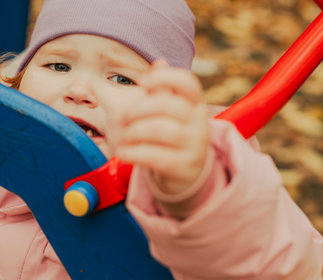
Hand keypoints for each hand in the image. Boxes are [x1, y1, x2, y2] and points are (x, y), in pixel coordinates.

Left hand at [116, 60, 208, 195]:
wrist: (186, 174)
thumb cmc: (171, 137)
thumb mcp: (169, 113)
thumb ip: (161, 91)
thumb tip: (159, 63)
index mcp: (195, 104)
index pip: (188, 83)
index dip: (165, 78)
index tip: (142, 82)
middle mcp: (199, 123)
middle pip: (168, 105)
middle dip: (139, 109)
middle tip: (124, 118)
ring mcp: (194, 146)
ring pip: (161, 130)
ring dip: (134, 132)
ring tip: (124, 137)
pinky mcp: (183, 167)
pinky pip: (156, 156)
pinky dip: (134, 153)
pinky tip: (123, 153)